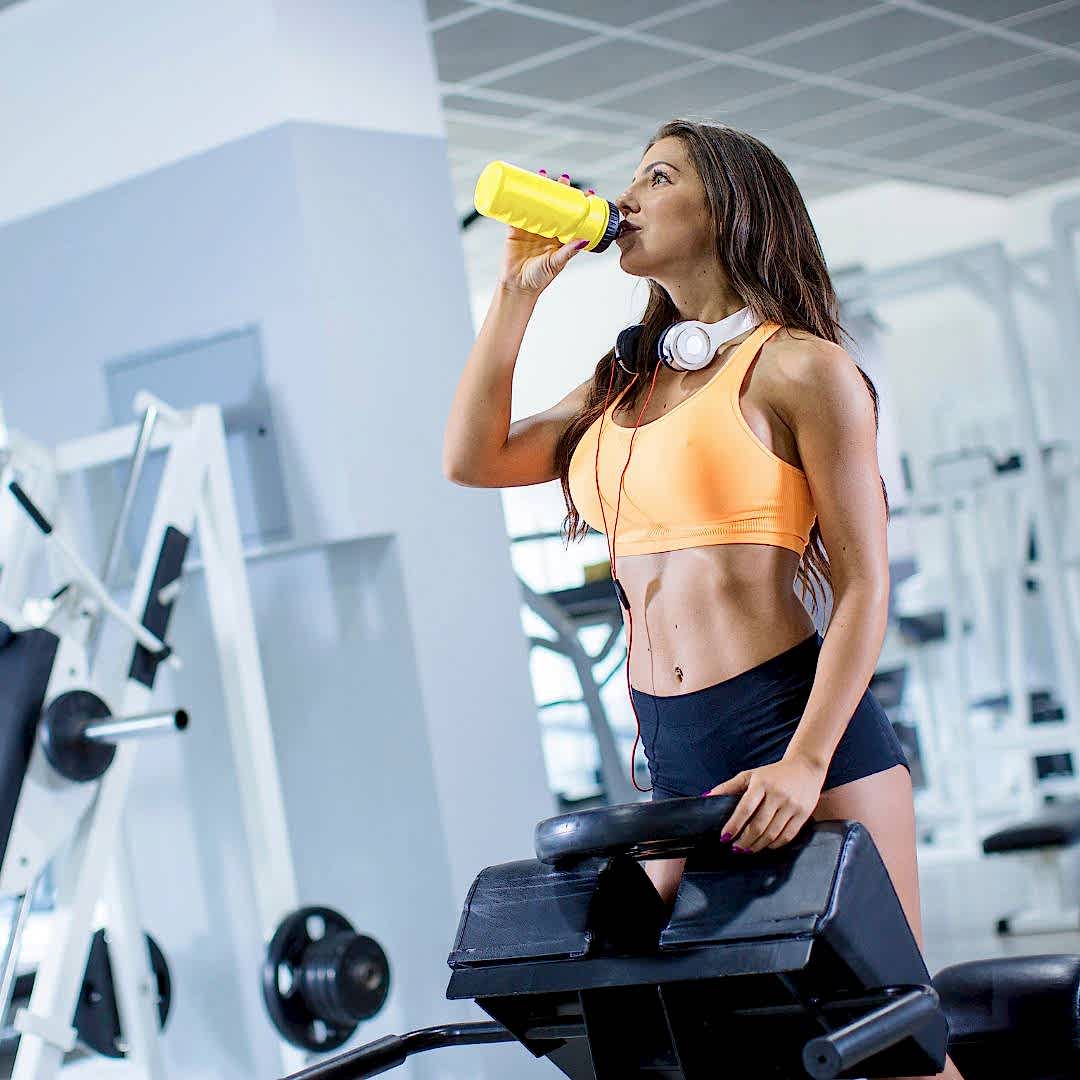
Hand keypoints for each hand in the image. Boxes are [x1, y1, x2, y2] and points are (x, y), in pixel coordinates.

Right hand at [498, 169, 587, 295]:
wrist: (517, 287)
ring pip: (536, 204)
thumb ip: (568, 251)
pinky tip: (519, 185)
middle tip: (563, 179)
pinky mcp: (514, 229)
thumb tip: (585, 239)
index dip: (577, 204)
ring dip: (539, 189)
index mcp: (559, 238)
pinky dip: (517, 198)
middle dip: (558, 191)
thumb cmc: (539, 279)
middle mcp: (546, 231)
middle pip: (553, 206)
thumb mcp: (556, 263)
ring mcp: (530, 229)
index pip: (571, 216)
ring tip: (542, 174)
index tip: (586, 192)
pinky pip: (516, 210)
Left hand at [705, 756, 826, 852]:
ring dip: (758, 845)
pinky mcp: (803, 814)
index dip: (734, 825)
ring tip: (748, 849)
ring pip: (772, 833)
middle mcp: (777, 795)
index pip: (745, 808)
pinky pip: (787, 835)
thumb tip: (707, 797)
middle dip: (745, 840)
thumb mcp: (750, 775)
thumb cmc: (773, 773)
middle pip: (759, 825)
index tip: (724, 837)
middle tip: (735, 848)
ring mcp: (792, 805)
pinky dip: (775, 844)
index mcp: (762, 784)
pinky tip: (766, 845)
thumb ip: (729, 786)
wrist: (805, 767)